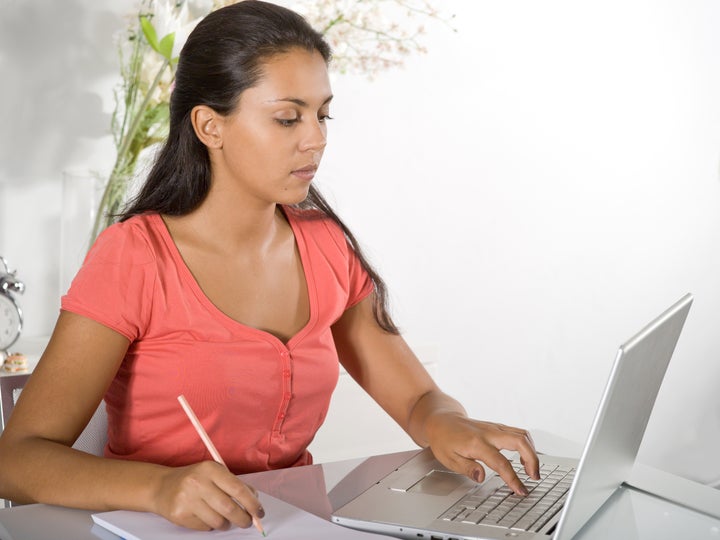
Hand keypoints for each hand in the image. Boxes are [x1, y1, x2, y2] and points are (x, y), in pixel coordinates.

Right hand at [153, 461, 264, 530]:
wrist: (162, 487)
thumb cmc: (195, 479)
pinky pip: (205, 527)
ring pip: (218, 521)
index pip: (237, 489)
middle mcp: (198, 483)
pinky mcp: (180, 515)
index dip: (252, 503)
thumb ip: (235, 484)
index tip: (259, 512)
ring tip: (226, 520)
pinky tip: (207, 517)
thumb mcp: (215, 474)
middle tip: (247, 522)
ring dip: (227, 524)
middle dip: (243, 519)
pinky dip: (211, 526)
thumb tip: (254, 501)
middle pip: (229, 508)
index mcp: (210, 469)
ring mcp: (187, 500)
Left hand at [425, 411, 539, 495]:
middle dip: (532, 460)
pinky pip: (518, 432)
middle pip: (520, 441)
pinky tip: (523, 457)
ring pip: (522, 434)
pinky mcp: (497, 427)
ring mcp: (494, 427)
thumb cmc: (444, 439)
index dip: (513, 478)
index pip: (500, 462)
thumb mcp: (448, 458)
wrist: (441, 420)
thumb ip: (467, 468)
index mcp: (477, 443)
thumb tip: (481, 477)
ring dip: (532, 452)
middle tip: (534, 477)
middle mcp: (489, 433)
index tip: (520, 490)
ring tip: (531, 470)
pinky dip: (526, 445)